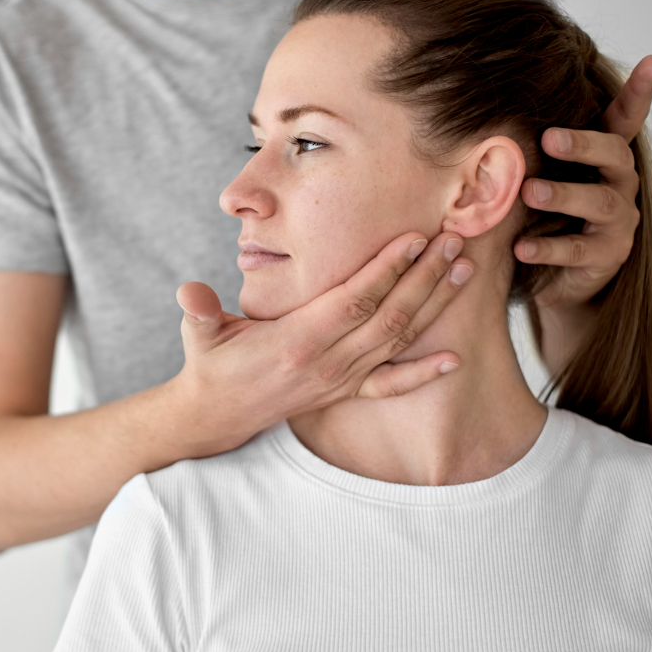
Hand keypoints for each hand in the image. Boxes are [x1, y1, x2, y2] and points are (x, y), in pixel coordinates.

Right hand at [169, 232, 473, 456]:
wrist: (217, 412)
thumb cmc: (211, 362)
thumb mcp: (200, 334)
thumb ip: (200, 312)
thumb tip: (189, 292)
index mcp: (297, 340)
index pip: (353, 300)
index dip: (386, 270)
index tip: (415, 239)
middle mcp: (326, 362)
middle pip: (386, 316)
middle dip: (424, 278)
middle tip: (454, 241)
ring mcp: (338, 379)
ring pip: (396, 340)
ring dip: (433, 306)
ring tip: (462, 271)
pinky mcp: (343, 392)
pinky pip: (389, 385)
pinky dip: (422, 373)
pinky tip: (453, 358)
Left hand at [514, 55, 651, 309]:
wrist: (554, 279)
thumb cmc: (542, 216)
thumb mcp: (537, 178)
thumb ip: (524, 152)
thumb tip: (481, 115)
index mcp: (603, 160)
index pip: (624, 121)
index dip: (639, 93)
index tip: (651, 61)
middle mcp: (618, 185)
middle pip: (615, 155)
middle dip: (584, 144)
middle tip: (550, 137)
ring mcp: (617, 222)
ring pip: (600, 202)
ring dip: (563, 194)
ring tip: (530, 192)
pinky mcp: (607, 256)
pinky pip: (578, 249)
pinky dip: (547, 247)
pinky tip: (521, 246)